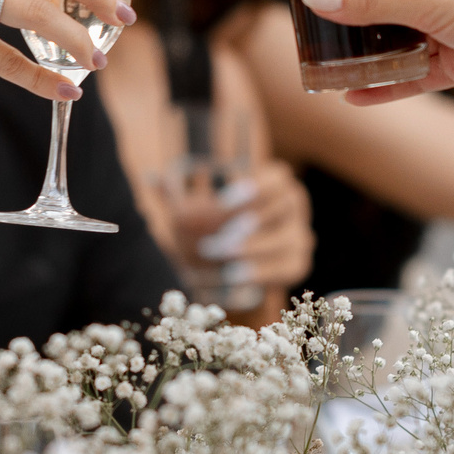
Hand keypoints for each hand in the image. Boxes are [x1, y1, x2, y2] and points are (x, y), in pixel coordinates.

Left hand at [156, 157, 315, 302]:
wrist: (236, 257)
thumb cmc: (216, 222)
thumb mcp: (199, 205)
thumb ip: (182, 193)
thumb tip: (153, 179)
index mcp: (276, 183)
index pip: (279, 178)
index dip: (256, 187)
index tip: (224, 201)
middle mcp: (293, 207)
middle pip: (284, 208)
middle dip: (250, 222)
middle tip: (218, 237)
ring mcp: (300, 235)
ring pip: (289, 240)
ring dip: (255, 249)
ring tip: (223, 256)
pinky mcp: (298, 263)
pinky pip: (288, 268)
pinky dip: (263, 272)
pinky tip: (236, 275)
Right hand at [286, 0, 453, 110]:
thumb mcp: (431, 3)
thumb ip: (373, 3)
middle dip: (355, 14)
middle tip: (314, 25)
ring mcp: (453, 26)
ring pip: (399, 39)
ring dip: (369, 54)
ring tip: (327, 65)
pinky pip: (414, 73)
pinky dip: (388, 84)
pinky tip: (355, 97)